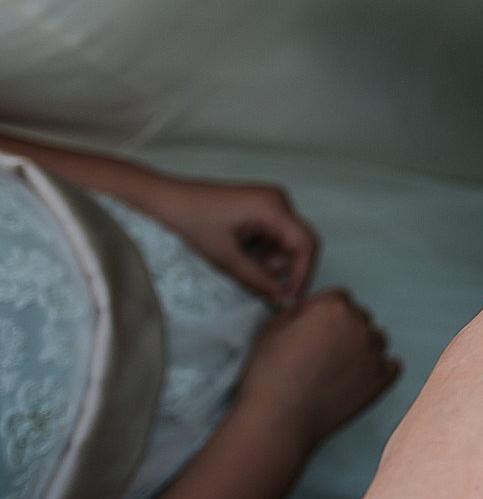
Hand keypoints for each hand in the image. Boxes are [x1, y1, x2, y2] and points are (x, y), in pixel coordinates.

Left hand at [122, 173, 319, 301]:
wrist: (160, 200)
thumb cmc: (187, 221)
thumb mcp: (224, 257)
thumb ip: (256, 279)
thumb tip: (280, 298)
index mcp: (273, 206)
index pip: (306, 244)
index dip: (303, 274)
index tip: (290, 298)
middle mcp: (277, 200)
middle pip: (296, 243)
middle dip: (279, 268)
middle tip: (255, 284)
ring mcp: (267, 202)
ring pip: (282, 242)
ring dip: (266, 261)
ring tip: (237, 267)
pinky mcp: (256, 207)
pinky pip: (270, 235)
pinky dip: (258, 251)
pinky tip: (236, 255)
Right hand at [236, 290, 399, 450]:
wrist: (279, 419)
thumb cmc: (269, 376)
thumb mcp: (271, 329)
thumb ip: (296, 313)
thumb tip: (307, 313)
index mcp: (333, 307)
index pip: (338, 298)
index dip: (324, 313)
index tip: (314, 328)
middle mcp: (359, 325)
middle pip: (359, 318)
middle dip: (343, 329)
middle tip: (323, 352)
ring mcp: (373, 353)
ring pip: (376, 340)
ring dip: (362, 348)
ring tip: (337, 369)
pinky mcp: (381, 379)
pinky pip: (391, 365)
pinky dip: (378, 369)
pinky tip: (359, 378)